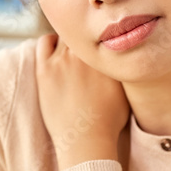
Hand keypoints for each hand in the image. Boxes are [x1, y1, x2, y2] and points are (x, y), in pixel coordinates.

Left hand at [35, 33, 129, 170]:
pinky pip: (44, 42)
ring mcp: (64, 60)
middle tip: (84, 45)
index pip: (103, 31)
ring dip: (69, 40)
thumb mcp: (126, 90)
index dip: (101, 34)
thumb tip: (124, 53)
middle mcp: (86, 53)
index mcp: (108, 56)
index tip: (99, 41)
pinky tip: (55, 51)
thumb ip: (122, 67)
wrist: (86, 140)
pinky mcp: (45, 69)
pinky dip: (50, 42)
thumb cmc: (109, 120)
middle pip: (83, 31)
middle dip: (85, 36)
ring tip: (71, 52)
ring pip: (65, 35)